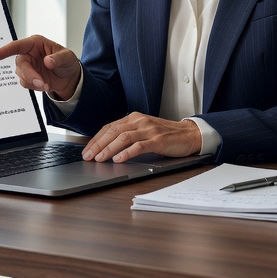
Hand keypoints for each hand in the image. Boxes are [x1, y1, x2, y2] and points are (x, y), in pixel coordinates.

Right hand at [0, 35, 80, 99]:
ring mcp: (27, 66)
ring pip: (21, 75)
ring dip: (34, 82)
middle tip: (42, 83)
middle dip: (30, 75)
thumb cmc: (67, 62)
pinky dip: (34, 86)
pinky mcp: (27, 77)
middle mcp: (28, 54)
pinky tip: (44, 84)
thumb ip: (59, 58)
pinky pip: (25, 83)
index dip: (4, 51)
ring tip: (47, 84)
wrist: (68, 77)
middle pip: (20, 64)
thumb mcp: (68, 57)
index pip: (17, 45)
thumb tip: (48, 61)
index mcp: (35, 43)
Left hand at [82, 112, 201, 162]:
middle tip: (88, 156)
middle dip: (98, 144)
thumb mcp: (144, 131)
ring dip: (109, 149)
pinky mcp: (158, 140)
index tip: (86, 150)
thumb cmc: (166, 135)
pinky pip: (139, 146)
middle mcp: (140, 121)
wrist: (189, 134)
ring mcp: (149, 130)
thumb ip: (129, 135)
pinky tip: (119, 159)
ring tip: (99, 159)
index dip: (96, 139)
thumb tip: (107, 148)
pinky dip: (127, 152)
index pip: (110, 127)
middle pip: (113, 131)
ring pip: (123, 137)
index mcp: (134, 118)